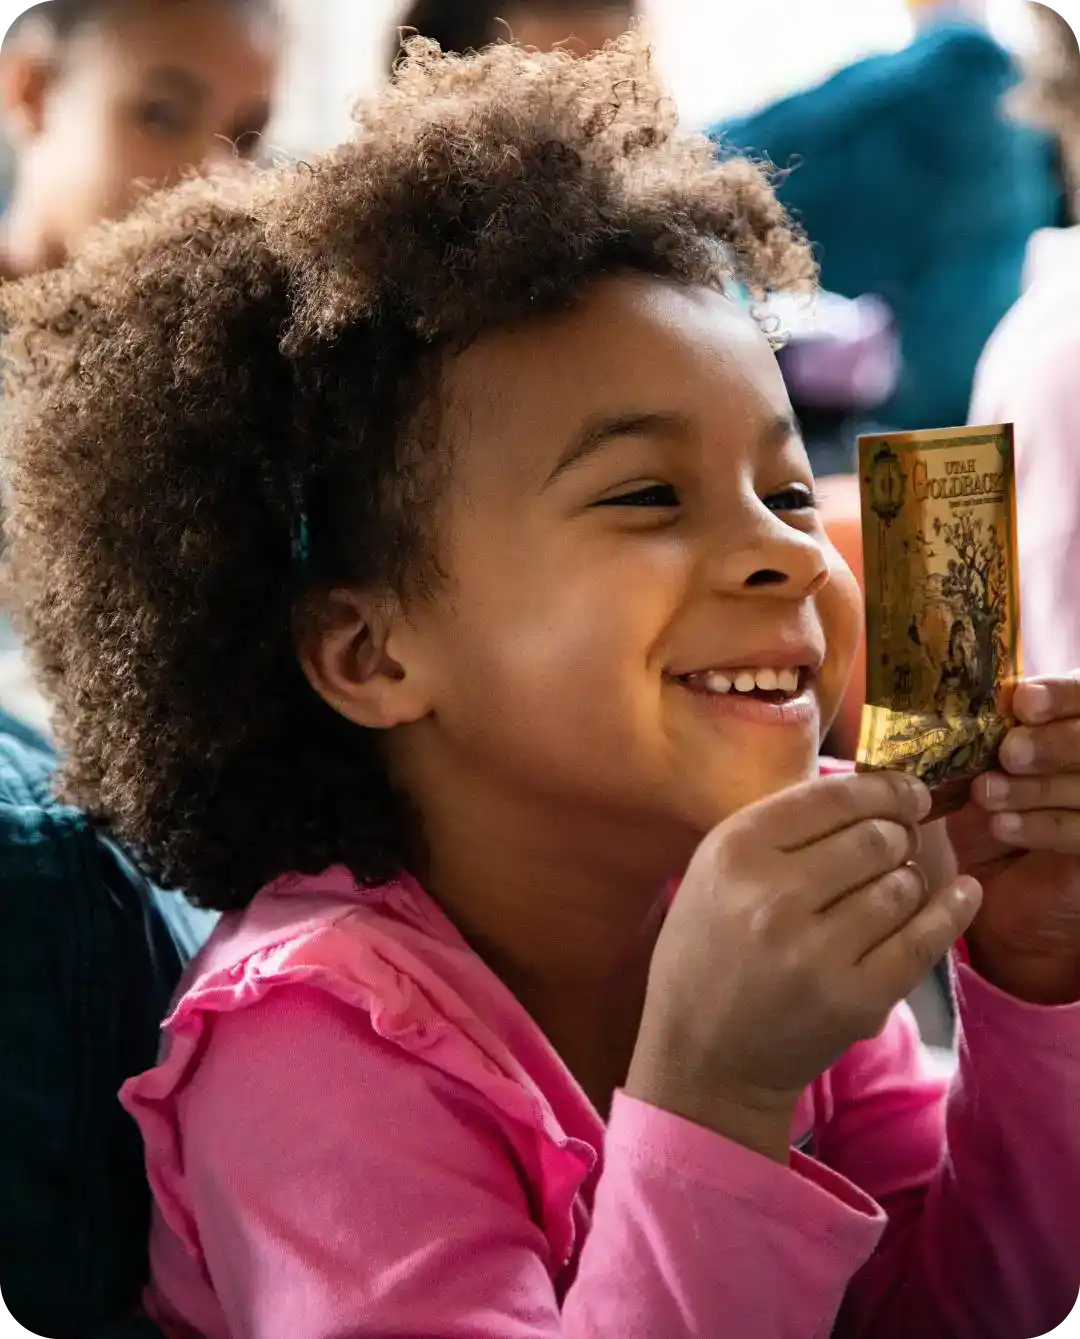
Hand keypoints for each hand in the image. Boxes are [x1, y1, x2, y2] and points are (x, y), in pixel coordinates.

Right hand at [627, 772, 980, 1161]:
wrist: (703, 1057)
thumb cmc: (711, 952)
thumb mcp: (716, 871)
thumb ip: (781, 827)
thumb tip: (867, 788)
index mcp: (733, 852)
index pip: (831, 797)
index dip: (883, 788)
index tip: (907, 792)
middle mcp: (771, 896)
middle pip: (876, 836)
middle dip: (898, 835)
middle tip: (899, 843)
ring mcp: (814, 951)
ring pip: (903, 884)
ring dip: (909, 880)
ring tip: (893, 889)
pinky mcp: (853, 998)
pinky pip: (923, 938)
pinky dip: (950, 910)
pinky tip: (962, 893)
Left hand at [964, 674, 1079, 1003]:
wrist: (995, 888)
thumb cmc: (979, 812)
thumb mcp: (975, 765)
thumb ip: (978, 733)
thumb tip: (943, 698)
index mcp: (1066, 724)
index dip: (1061, 695)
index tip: (1024, 702)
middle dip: (1051, 742)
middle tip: (1009, 752)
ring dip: (1034, 787)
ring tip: (987, 794)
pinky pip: (1079, 830)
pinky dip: (1041, 825)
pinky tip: (1002, 826)